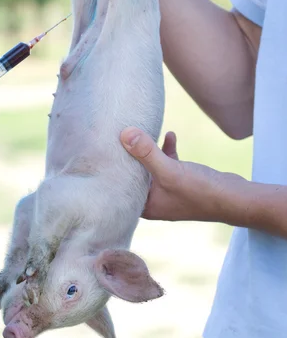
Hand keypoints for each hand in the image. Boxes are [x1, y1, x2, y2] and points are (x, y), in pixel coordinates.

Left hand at [120, 127, 249, 224]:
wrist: (236, 198)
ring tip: (144, 132)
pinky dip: (166, 150)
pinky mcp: (180, 182)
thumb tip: (124, 134)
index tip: (102, 150)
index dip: (111, 169)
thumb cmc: (201, 192)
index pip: (119, 188)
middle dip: (127, 156)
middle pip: (132, 176)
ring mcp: (167, 192)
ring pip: (149, 168)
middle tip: (118, 135)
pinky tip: (170, 135)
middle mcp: (154, 201)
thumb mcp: (170, 169)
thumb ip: (146, 152)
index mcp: (146, 206)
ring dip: (147, 150)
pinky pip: (166, 164)